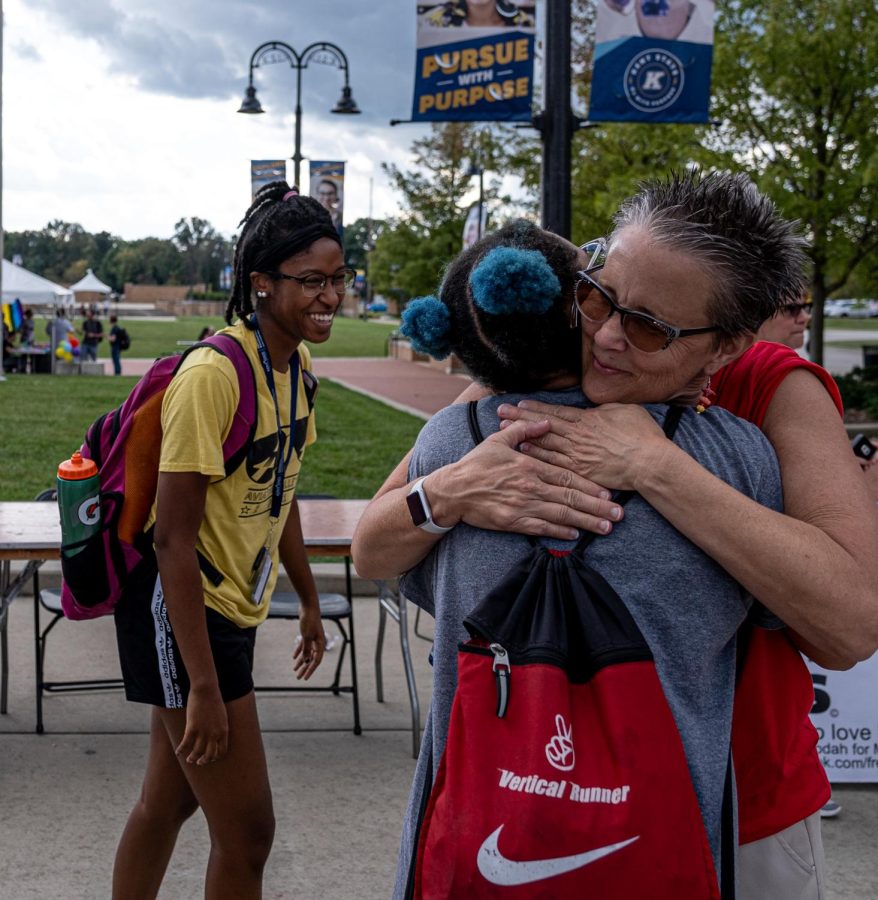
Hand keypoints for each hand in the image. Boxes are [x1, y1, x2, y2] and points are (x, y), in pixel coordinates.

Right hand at [176, 684, 228, 765]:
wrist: (206, 689)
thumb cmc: (214, 700)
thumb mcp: (222, 716)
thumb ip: (220, 727)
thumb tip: (216, 735)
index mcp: (223, 730)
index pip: (222, 751)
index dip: (215, 757)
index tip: (210, 758)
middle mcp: (214, 734)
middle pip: (209, 755)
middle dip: (204, 761)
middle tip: (199, 762)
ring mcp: (203, 732)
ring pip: (197, 752)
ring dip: (192, 758)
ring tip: (188, 759)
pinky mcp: (192, 728)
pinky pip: (185, 744)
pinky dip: (181, 750)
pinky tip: (178, 752)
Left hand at [293, 606, 324, 680]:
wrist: (308, 606)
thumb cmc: (309, 620)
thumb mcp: (306, 636)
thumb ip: (306, 649)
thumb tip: (305, 661)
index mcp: (320, 644)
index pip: (316, 660)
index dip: (310, 670)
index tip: (305, 678)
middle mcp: (317, 642)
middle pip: (311, 658)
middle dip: (305, 668)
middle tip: (299, 677)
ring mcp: (312, 638)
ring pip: (307, 653)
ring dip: (301, 661)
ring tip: (295, 669)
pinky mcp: (307, 633)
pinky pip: (303, 645)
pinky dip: (299, 651)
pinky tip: (294, 657)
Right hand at [432, 418, 624, 538]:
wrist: (453, 490)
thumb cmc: (476, 464)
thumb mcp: (499, 440)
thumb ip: (525, 429)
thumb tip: (546, 421)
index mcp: (529, 466)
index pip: (567, 477)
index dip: (590, 486)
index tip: (609, 493)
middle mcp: (530, 487)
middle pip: (570, 499)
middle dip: (597, 508)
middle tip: (618, 515)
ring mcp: (522, 506)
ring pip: (560, 516)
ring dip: (585, 523)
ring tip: (605, 528)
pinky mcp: (513, 522)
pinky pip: (541, 528)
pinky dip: (559, 532)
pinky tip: (575, 535)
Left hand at [497, 401, 671, 492]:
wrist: (649, 462)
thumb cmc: (641, 434)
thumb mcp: (623, 410)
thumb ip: (602, 410)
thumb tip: (591, 409)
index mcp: (588, 419)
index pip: (555, 412)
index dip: (535, 408)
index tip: (519, 403)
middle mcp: (578, 436)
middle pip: (543, 425)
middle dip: (520, 418)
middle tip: (500, 412)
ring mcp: (577, 454)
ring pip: (544, 443)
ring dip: (522, 435)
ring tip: (503, 429)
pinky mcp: (580, 472)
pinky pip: (554, 463)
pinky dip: (537, 456)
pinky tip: (523, 451)